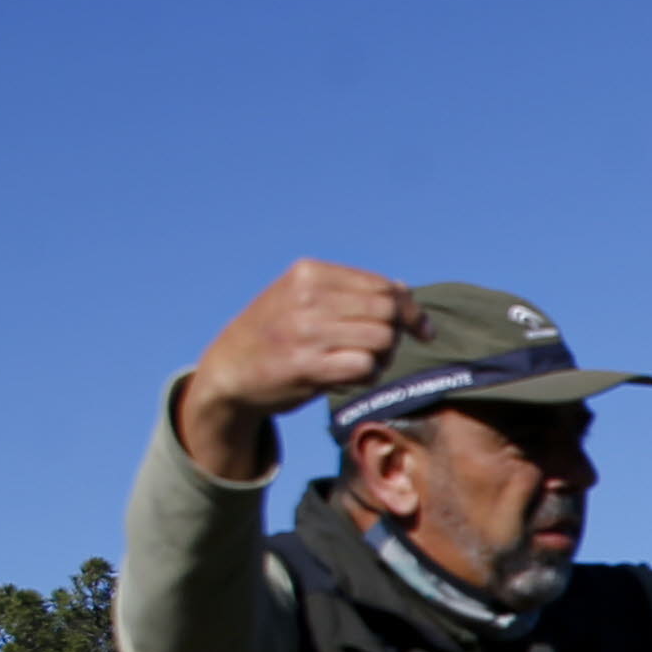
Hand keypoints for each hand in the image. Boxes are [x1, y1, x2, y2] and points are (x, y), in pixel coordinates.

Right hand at [176, 260, 423, 482]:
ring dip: (383, 358)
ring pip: (381, 339)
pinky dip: (367, 375)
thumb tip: (404, 290)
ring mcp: (305, 331)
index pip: (384, 286)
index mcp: (309, 273)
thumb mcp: (302, 297)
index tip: (423, 331)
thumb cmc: (276, 332)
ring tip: (363, 365)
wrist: (228, 369)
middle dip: (397, 335)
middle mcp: (307, 297)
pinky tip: (349, 378)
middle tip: (383, 352)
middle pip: (387, 312)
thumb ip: (349, 291)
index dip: (411, 311)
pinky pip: (364, 367)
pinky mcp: (305, 365)